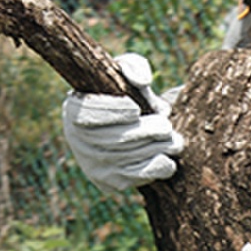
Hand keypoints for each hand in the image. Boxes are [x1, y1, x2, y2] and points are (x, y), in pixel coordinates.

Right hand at [61, 53, 183, 191]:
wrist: (131, 127)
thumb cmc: (127, 93)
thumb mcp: (126, 72)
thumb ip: (134, 66)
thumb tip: (142, 81)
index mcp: (74, 109)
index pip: (89, 114)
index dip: (113, 112)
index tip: (135, 109)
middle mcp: (78, 141)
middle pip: (114, 140)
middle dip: (146, 132)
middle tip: (166, 125)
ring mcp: (93, 165)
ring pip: (129, 158)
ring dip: (157, 149)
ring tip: (175, 140)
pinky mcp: (111, 183)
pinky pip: (136, 177)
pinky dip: (157, 167)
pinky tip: (167, 158)